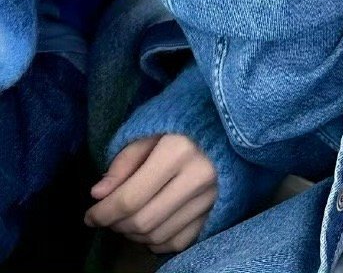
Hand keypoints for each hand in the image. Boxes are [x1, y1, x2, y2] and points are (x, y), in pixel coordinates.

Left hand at [85, 134, 216, 254]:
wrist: (226, 127)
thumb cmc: (182, 126)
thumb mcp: (150, 132)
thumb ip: (123, 162)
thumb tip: (98, 195)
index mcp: (179, 150)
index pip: (131, 198)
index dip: (103, 213)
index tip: (90, 215)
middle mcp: (198, 177)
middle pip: (142, 221)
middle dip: (115, 225)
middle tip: (106, 217)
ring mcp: (211, 197)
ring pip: (158, 235)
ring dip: (133, 234)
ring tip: (126, 219)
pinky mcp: (216, 211)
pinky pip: (178, 242)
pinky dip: (156, 242)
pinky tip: (148, 226)